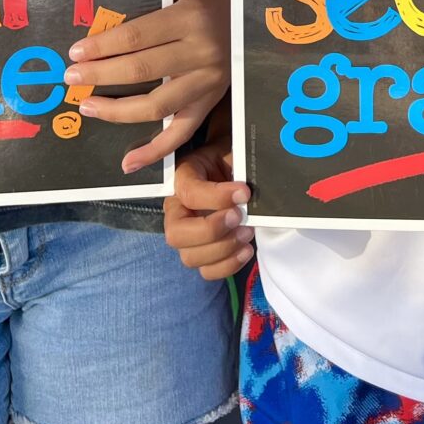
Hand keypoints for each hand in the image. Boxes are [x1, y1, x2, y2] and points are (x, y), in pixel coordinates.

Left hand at [67, 0, 229, 172]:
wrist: (247, 8)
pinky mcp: (211, 101)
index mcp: (189, 18)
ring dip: (117, 111)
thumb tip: (98, 33)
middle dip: (100, 75)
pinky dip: (155, 151)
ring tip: (89, 106)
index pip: (136, 38)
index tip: (76, 53)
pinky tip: (128, 162)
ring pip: (156, 106)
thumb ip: (146, 10)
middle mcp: (201, 52)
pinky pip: (181, 132)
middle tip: (73, 78)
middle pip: (141, 71)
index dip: (102, 47)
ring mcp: (208, 81)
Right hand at [164, 140, 253, 279]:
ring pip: (190, 257)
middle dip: (210, 230)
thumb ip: (237, 166)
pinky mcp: (202, 252)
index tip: (244, 192)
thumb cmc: (232, 159)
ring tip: (247, 232)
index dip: (217, 197)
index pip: (188, 193)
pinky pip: (206, 271)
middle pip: (176, 234)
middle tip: (239, 217)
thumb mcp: (232, 152)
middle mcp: (177, 210)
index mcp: (182, 180)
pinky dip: (227, 266)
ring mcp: (187, 235)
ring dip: (222, 249)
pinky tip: (246, 250)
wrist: (235, 169)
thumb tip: (247, 192)